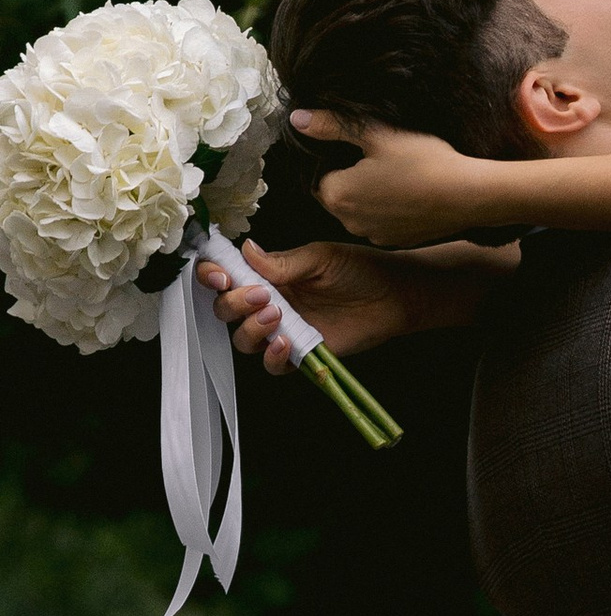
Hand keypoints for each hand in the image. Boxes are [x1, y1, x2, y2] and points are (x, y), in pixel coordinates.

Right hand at [197, 238, 439, 374]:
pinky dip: (272, 357)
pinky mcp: (301, 354)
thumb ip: (282, 261)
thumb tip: (245, 250)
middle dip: (233, 304)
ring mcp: (283, 330)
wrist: (394, 296)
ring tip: (277, 317)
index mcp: (267, 275)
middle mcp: (269, 303)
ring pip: (244, 340)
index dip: (212, 276)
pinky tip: (286, 343)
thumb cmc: (359, 270)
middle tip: (262, 296)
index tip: (222, 277)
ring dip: (250, 330)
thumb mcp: (321, 257)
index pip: (224, 276)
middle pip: (226, 311)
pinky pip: (272, 365)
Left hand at [292, 109, 510, 245]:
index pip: (317, 174)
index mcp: (337, 195)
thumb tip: (297, 119)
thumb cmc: (423, 161)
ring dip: (369, 194)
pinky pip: (381, 221)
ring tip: (396, 173)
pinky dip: (388, 208)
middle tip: (378, 155)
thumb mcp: (376, 133)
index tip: (356, 146)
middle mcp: (349, 221)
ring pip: (359, 208)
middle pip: (337, 193)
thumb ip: (331, 125)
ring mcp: (374, 234)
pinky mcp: (397, 241)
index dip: (333, 158)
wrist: (469, 195)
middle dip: (350, 176)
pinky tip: (409, 191)